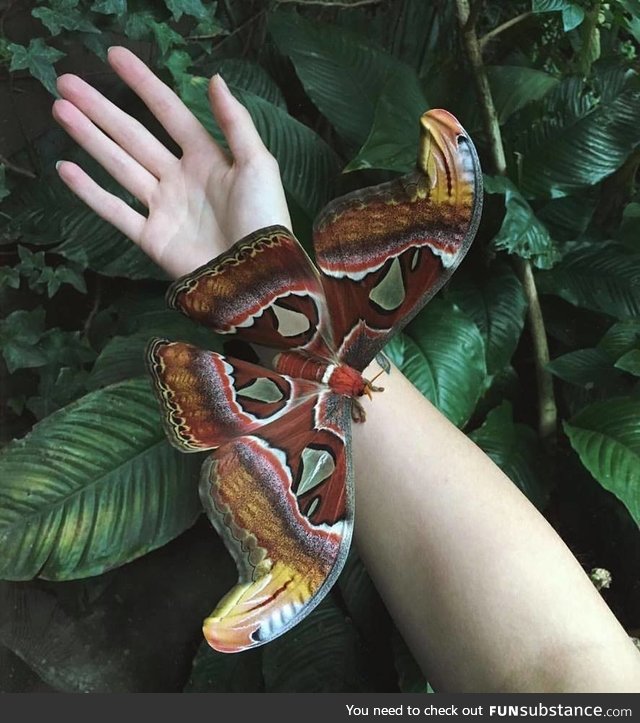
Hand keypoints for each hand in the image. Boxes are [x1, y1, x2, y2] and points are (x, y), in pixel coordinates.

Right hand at [52, 46, 290, 278]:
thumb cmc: (263, 217)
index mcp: (207, 158)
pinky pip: (115, 211)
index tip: (114, 57)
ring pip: (119, 166)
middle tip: (67, 82)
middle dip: (101, 109)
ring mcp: (163, 208)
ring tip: (61, 110)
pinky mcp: (152, 238)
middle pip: (134, 136)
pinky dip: (90, 192)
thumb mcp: (258, 163)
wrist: (257, 274)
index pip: (168, 112)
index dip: (143, 84)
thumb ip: (235, 122)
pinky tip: (66, 169)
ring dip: (90, 138)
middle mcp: (180, 179)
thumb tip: (215, 79)